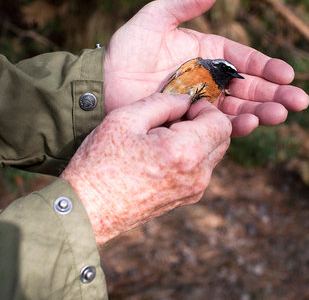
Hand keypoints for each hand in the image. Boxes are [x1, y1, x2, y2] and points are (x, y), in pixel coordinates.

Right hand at [60, 93, 230, 243]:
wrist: (86, 209)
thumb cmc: (100, 163)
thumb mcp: (125, 118)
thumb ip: (162, 102)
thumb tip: (186, 99)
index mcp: (184, 152)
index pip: (221, 122)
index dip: (205, 108)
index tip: (182, 106)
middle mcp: (196, 175)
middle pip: (222, 138)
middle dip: (204, 122)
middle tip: (172, 119)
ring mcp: (193, 191)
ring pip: (213, 154)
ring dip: (198, 139)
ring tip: (163, 136)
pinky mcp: (185, 199)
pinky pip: (201, 169)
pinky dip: (190, 155)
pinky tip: (160, 154)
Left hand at [103, 0, 308, 136]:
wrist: (102, 85)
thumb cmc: (127, 49)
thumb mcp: (156, 19)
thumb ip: (187, 3)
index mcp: (208, 52)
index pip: (244, 59)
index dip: (267, 67)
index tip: (287, 74)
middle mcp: (210, 78)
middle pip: (250, 86)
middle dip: (276, 94)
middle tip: (299, 102)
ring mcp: (202, 102)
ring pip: (240, 108)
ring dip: (263, 112)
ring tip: (281, 115)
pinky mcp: (191, 122)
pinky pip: (217, 126)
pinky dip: (235, 127)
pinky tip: (250, 125)